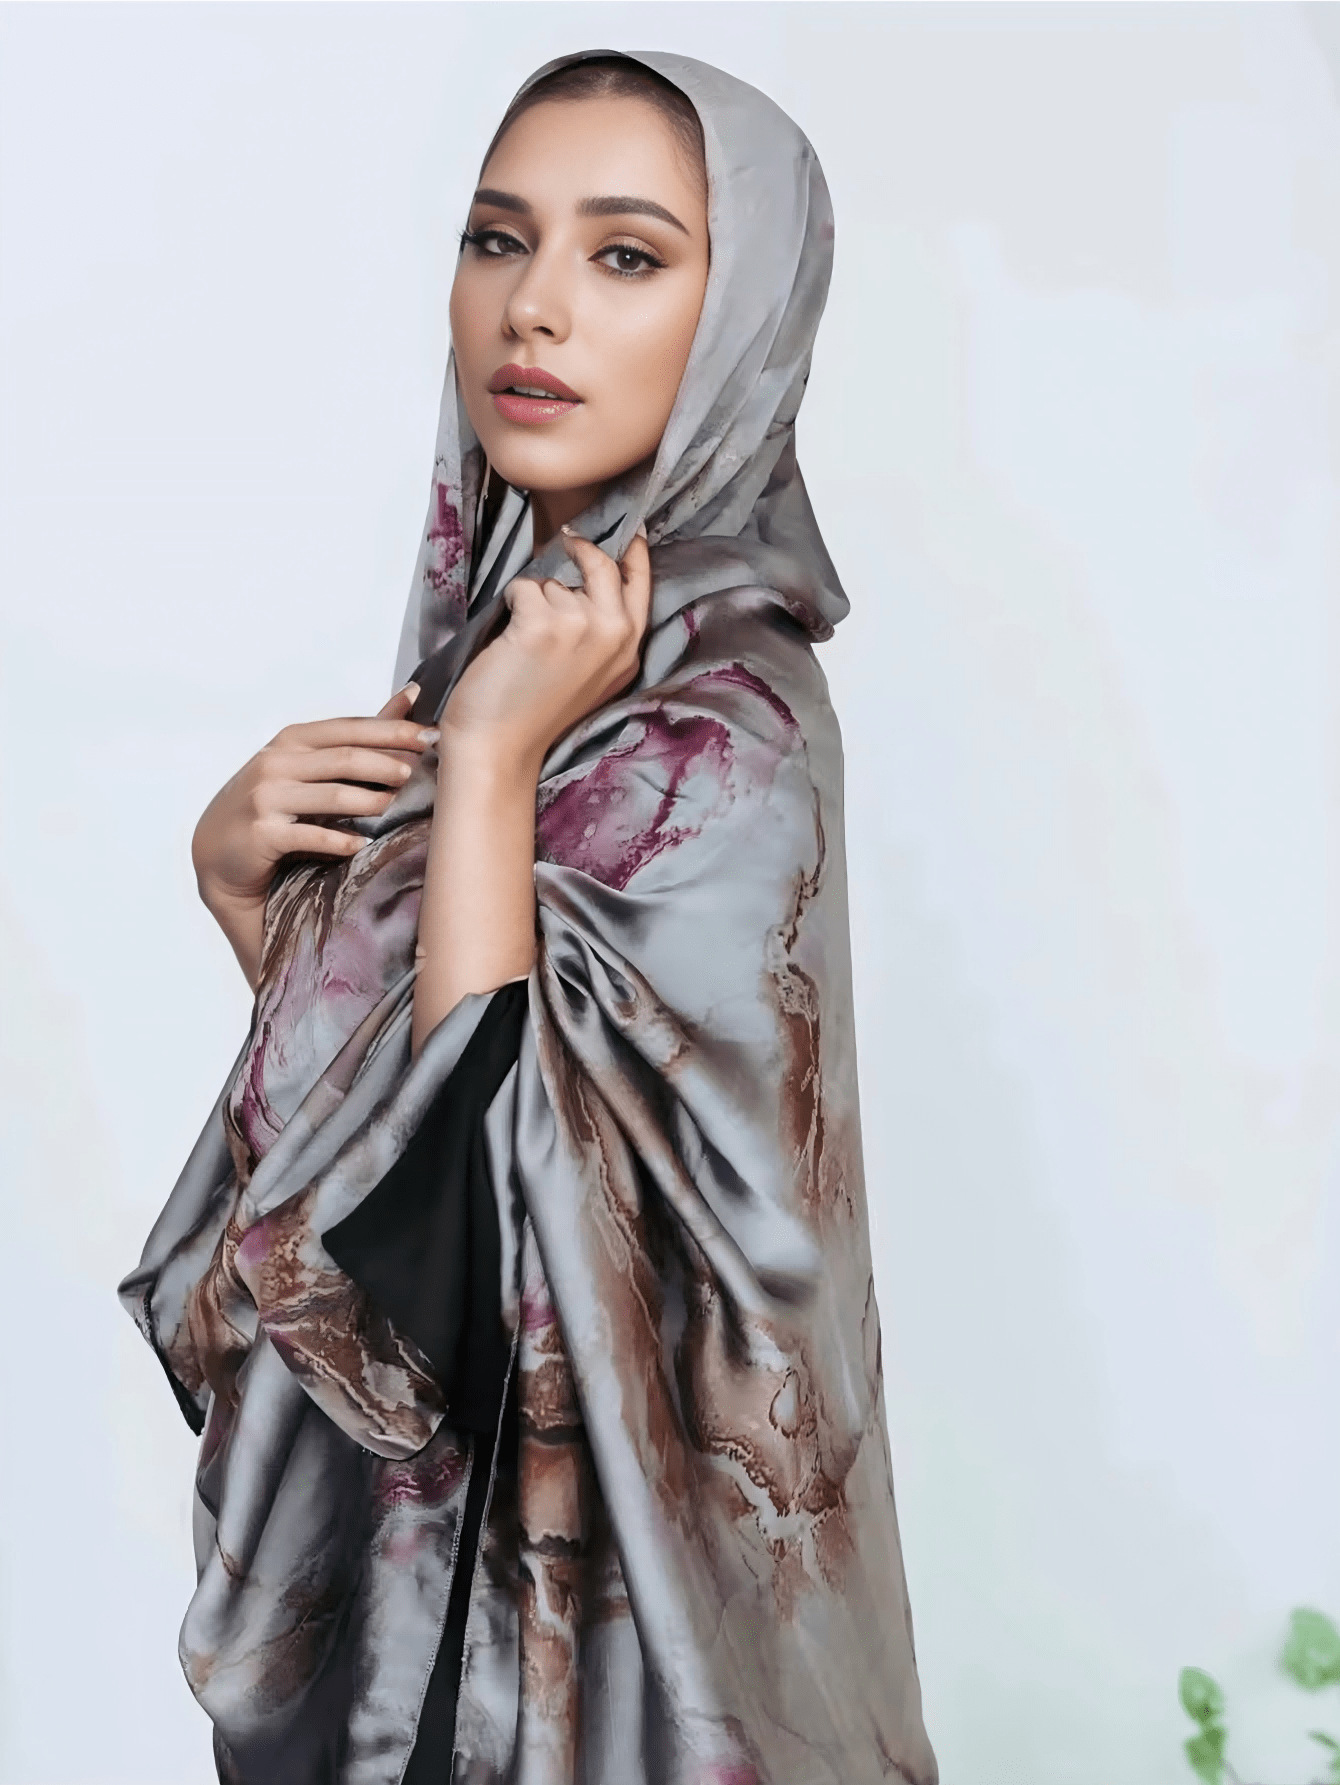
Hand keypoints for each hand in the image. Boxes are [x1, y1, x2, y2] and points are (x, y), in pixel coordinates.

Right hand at [191, 683, 438, 977]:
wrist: (220, 852)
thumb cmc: (273, 803)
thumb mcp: (309, 762)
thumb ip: (359, 734)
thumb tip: (411, 693)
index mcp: (293, 740)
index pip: (350, 729)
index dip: (393, 730)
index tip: (431, 737)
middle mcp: (276, 763)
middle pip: (344, 758)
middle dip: (386, 763)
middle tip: (417, 772)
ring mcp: (266, 798)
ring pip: (331, 796)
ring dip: (370, 801)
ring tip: (395, 805)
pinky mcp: (261, 834)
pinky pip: (309, 836)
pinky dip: (339, 841)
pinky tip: (361, 844)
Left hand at [440, 527, 650, 775]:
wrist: (500, 747)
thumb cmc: (534, 712)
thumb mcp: (590, 675)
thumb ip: (601, 633)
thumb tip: (585, 581)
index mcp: (629, 652)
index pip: (641, 585)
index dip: (633, 552)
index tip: (630, 529)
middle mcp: (614, 636)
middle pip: (602, 565)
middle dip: (578, 551)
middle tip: (563, 540)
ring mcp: (580, 627)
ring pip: (553, 581)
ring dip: (533, 599)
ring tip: (525, 643)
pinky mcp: (543, 624)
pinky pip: (523, 588)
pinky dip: (510, 604)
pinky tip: (509, 641)